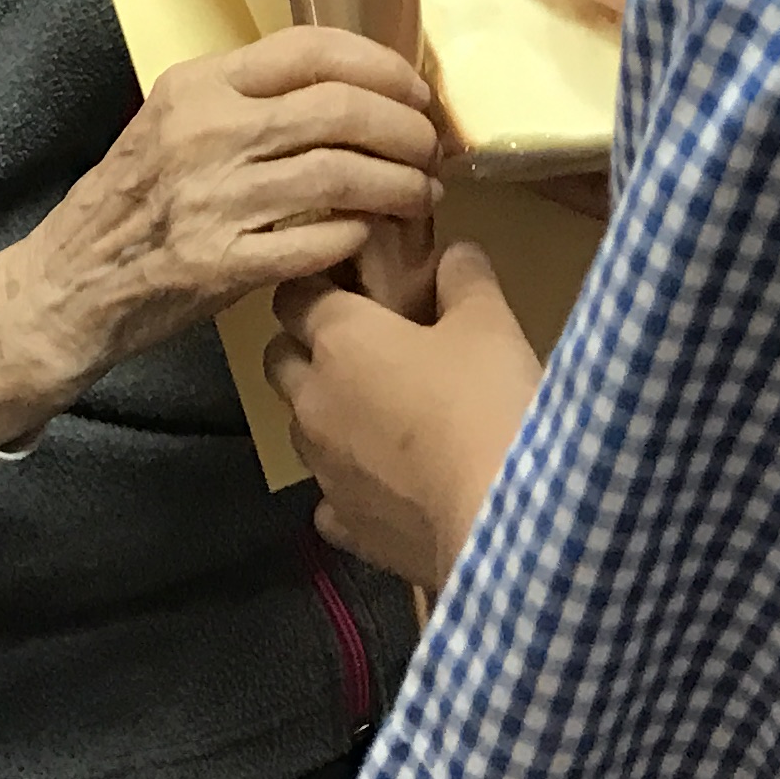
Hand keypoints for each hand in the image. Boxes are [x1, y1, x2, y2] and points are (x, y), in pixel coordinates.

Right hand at [0, 28, 442, 447]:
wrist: (69, 283)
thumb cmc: (132, 198)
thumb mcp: (172, 121)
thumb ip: (246, 98)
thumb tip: (346, 86)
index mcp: (199, 84)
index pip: (312, 49)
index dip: (381, 65)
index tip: (415, 90)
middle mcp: (207, 132)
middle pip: (341, 110)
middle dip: (407, 128)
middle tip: (432, 147)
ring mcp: (214, 200)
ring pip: (342, 176)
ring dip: (400, 185)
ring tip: (425, 194)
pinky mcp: (221, 265)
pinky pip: (318, 242)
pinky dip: (358, 236)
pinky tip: (374, 237)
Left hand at [267, 238, 543, 591]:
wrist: (500, 517)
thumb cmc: (486, 400)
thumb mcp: (489, 323)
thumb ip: (464, 278)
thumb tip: (453, 253)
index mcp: (341, 340)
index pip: (294, 296)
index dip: (316, 287)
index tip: (346, 284)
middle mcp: (314, 402)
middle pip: (279, 361)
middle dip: (306, 349)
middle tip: (362, 348)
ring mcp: (323, 470)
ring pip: (300, 429)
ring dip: (326, 417)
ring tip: (379, 417)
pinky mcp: (346, 525)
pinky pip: (329, 498)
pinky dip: (349, 487)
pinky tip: (387, 486)